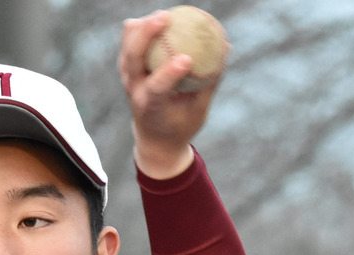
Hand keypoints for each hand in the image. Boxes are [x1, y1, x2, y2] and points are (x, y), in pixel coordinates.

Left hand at [118, 11, 218, 178]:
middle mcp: (134, 90)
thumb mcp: (198, 111)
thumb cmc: (181, 125)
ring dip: (144, 25)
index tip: (188, 59)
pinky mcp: (127, 67)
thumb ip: (209, 81)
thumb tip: (225, 46)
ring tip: (166, 17)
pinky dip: (144, 26)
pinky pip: (131, 38)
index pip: (156, 87)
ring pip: (128, 43)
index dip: (170, 72)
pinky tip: (163, 21)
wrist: (154, 139)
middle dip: (147, 34)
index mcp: (150, 107)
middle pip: (133, 56)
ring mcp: (127, 77)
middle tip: (166, 17)